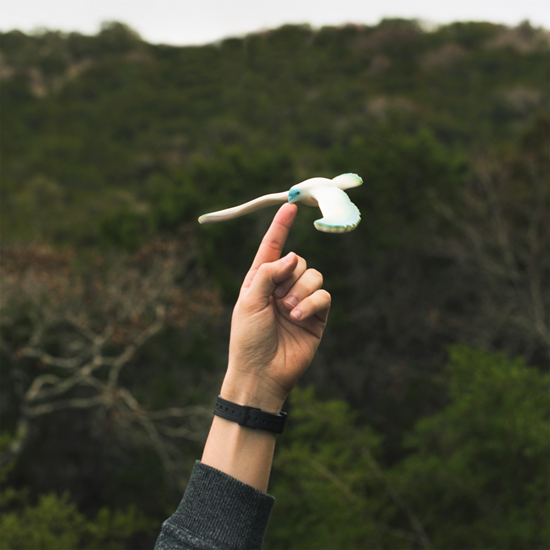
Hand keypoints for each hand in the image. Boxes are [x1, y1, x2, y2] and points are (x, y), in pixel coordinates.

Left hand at [221, 203, 330, 412]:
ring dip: (301, 292)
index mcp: (261, 280)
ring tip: (288, 313)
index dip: (281, 226)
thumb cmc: (248, 338)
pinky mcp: (316, 316)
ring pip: (314, 276)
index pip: (273, 247)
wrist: (261, 373)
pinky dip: (312, 303)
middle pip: (300, 261)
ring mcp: (300, 301)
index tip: (291, 205)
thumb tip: (294, 256)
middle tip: (279, 298)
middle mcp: (282, 287)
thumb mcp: (249, 300)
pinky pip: (324, 295)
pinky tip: (299, 318)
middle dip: (292, 276)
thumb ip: (269, 272)